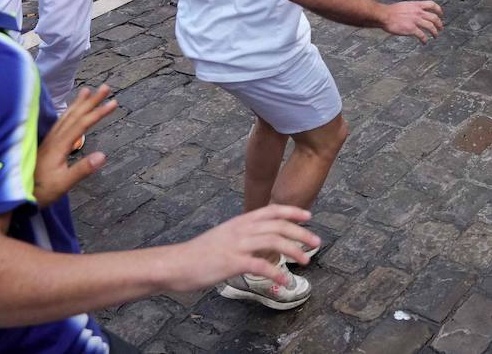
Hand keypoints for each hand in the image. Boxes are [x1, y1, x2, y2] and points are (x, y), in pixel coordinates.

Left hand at [33, 85, 116, 207]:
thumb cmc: (41, 191)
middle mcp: (54, 139)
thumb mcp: (63, 184)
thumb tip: (103, 155)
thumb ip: (82, 169)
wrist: (15, 197)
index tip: (113, 102)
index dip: (98, 112)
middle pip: (74, 115)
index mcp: (60, 146)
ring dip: (78, 103)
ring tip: (87, 91)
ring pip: (66, 117)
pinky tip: (70, 112)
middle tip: (105, 88)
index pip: (82, 124)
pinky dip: (68, 112)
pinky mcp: (46, 145)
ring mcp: (49, 141)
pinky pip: (60, 122)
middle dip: (91, 101)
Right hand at [162, 205, 318, 291]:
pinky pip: (261, 265)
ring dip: (294, 251)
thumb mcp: (224, 235)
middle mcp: (241, 229)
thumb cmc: (199, 253)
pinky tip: (284, 281)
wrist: (175, 263)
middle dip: (301, 233)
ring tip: (306, 261)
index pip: (272, 210)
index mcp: (240, 221)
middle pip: (279, 225)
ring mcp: (237, 245)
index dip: (292, 211)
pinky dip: (276, 273)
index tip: (308, 216)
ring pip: (274, 241)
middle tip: (316, 243)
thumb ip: (243, 234)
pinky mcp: (232, 262)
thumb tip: (262, 239)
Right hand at [380, 0, 443, 41]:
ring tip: (435, 36)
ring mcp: (416, 21)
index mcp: (416, 5)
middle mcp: (418, 12)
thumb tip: (416, 12)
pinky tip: (424, 42)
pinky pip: (422, 35)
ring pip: (430, 27)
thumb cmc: (391, 11)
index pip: (432, 4)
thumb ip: (413, 8)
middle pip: (434, 17)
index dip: (438, 9)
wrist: (384, 15)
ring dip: (435, 32)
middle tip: (440, 28)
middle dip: (439, 24)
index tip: (441, 14)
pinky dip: (424, 39)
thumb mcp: (405, 5)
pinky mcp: (411, 29)